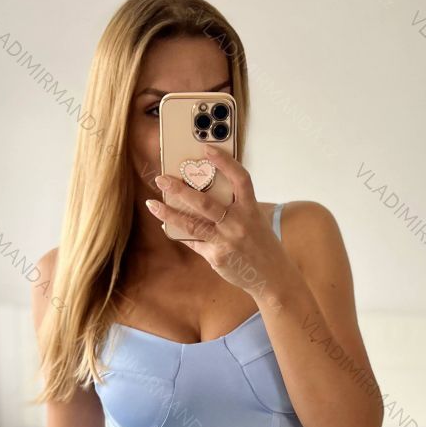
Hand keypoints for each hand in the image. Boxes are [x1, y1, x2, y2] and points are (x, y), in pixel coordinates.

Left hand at [146, 145, 288, 298]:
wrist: (272, 276)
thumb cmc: (261, 244)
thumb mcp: (254, 220)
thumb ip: (233, 208)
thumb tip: (201, 197)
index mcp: (251, 209)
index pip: (240, 179)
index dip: (224, 162)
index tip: (206, 149)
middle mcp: (238, 223)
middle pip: (205, 203)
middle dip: (180, 189)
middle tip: (162, 179)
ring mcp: (226, 241)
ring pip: (192, 224)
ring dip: (169, 214)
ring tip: (153, 204)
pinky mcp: (217, 257)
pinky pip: (194, 242)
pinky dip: (180, 233)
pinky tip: (166, 226)